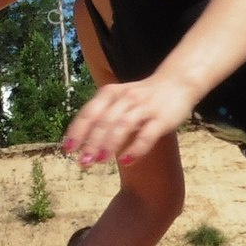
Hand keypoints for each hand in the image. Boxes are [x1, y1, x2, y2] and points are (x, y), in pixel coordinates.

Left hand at [61, 72, 196, 170]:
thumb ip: (101, 114)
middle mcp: (126, 98)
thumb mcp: (118, 98)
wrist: (178, 82)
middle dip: (91, 143)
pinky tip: (126, 161)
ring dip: (109, 144)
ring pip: (123, 126)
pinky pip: (147, 135)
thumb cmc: (142, 96)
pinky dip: (135, 149)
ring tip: (100, 161)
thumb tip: (80, 139)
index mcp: (111, 93)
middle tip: (83, 162)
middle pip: (104, 121)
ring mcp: (145, 107)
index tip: (67, 150)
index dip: (77, 132)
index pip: (89, 113)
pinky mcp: (162, 118)